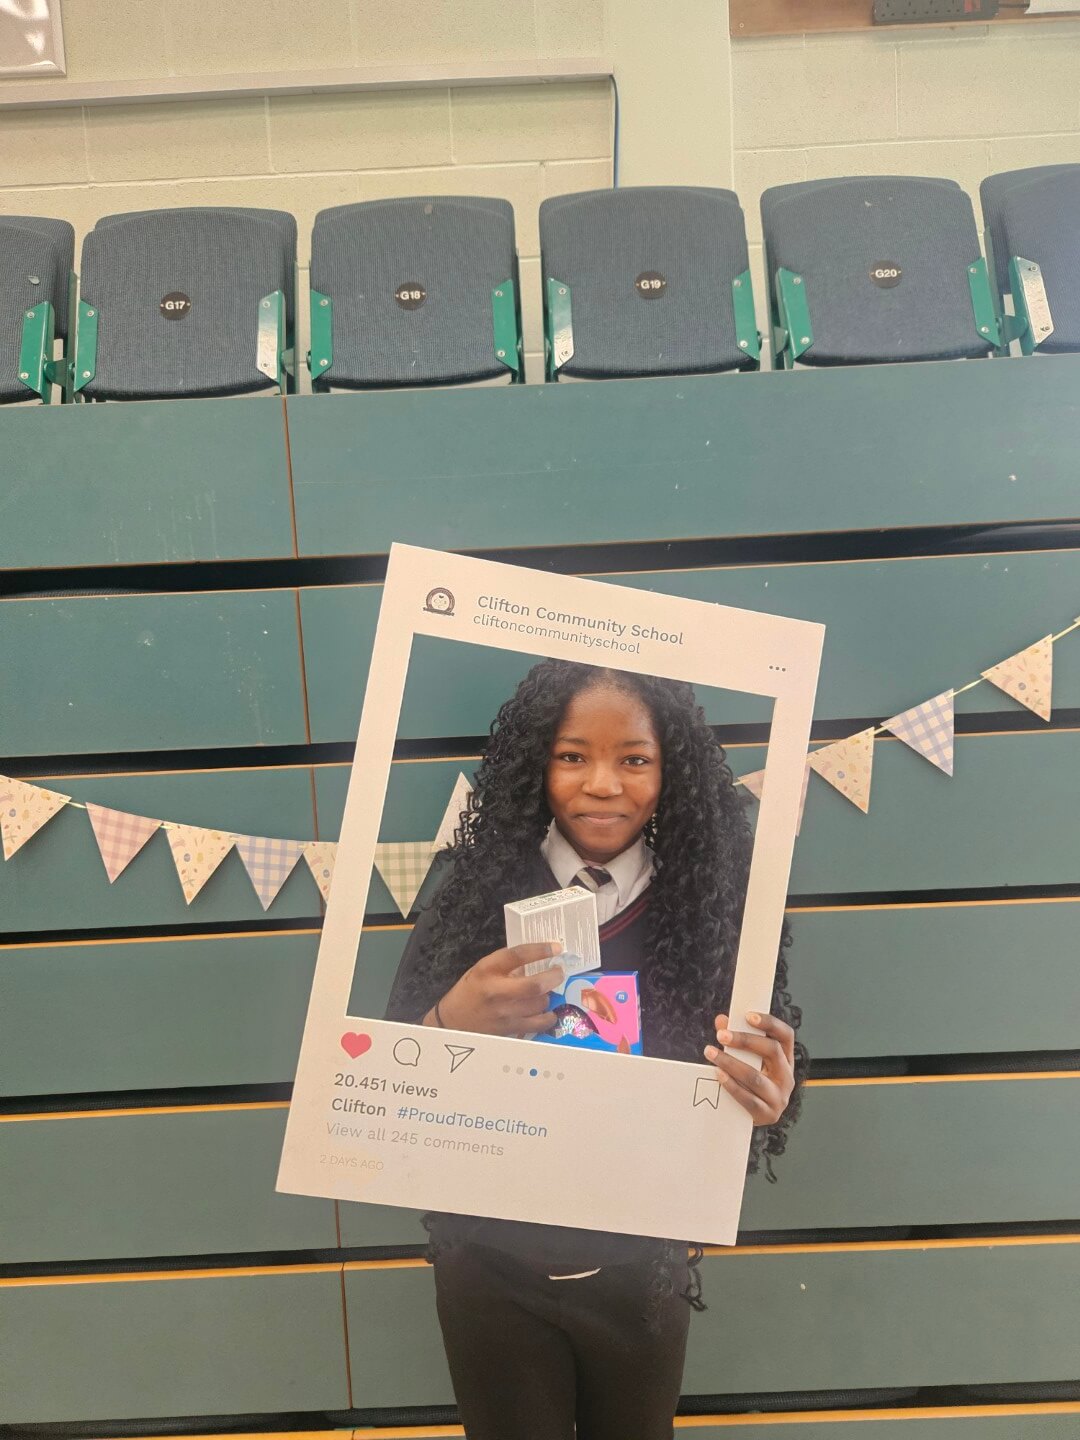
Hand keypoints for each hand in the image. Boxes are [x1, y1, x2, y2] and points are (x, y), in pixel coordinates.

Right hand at [434, 942, 563, 1036]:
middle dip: (553, 977)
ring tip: (546, 992)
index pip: (518, 955)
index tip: (556, 947)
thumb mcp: (482, 970)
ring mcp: (504, 1012)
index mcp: (487, 969)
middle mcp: (496, 990)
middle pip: (534, 985)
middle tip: (559, 972)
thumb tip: (536, 962)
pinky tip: (548, 1012)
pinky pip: (538, 1024)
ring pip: (540, 1004)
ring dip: (548, 996)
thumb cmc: (469, 991)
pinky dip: (548, 1017)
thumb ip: (506, 965)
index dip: (540, 950)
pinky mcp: (509, 1029)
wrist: (452, 1021)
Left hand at [704, 1011, 795, 1124]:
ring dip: (731, 1063)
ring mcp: (779, 1097)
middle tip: (721, 1035)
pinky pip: (748, 1099)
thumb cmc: (749, 1084)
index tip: (748, 1016)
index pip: (785, 1035)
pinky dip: (731, 1085)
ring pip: (755, 1076)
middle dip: (744, 1040)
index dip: (769, 1023)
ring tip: (711, 1053)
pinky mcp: (767, 1114)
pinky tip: (718, 1074)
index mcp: (786, 1059)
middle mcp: (786, 1077)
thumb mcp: (748, 1060)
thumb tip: (721, 1021)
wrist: (749, 1118)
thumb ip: (736, 1040)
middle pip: (772, 1051)